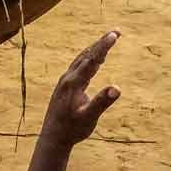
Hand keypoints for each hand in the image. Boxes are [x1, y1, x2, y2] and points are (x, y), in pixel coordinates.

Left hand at [39, 30, 122, 145]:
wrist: (53, 138)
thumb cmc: (72, 130)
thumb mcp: (89, 117)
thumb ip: (102, 102)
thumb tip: (117, 88)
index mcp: (73, 83)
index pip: (91, 60)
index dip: (104, 46)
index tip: (114, 34)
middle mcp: (67, 79)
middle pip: (86, 55)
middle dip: (101, 43)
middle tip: (117, 31)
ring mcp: (65, 82)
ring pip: (81, 59)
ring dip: (95, 49)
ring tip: (108, 40)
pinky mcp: (65, 87)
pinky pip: (78, 67)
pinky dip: (89, 59)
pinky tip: (95, 61)